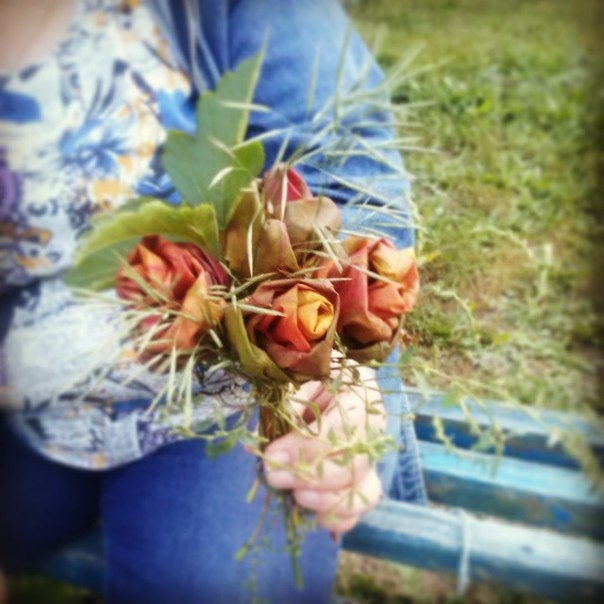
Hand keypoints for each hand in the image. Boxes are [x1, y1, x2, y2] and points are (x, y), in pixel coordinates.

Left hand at [262, 364, 385, 533]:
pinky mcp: (360, 479)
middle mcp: (373, 424)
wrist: (308, 382)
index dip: (310, 446)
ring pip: (365, 489)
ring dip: (327, 500)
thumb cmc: (301, 377)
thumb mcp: (293, 381)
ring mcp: (369, 455)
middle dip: (312, 476)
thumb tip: (271, 453)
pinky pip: (359, 506)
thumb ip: (286, 410)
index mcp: (360, 389)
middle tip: (274, 475)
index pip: (346, 426)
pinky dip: (338, 516)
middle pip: (357, 462)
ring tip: (296, 496)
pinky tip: (312, 512)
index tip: (273, 455)